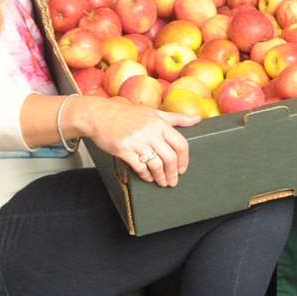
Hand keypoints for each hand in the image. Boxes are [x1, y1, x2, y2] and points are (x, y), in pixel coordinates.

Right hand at [78, 96, 193, 186]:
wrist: (99, 115)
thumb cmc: (127, 114)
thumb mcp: (153, 113)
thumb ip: (176, 118)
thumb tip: (197, 119)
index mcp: (160, 123)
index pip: (180, 144)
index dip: (184, 160)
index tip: (183, 169)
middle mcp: (150, 132)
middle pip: (170, 158)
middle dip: (173, 173)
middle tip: (173, 181)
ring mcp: (136, 141)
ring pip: (156, 164)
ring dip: (161, 177)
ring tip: (162, 182)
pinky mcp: (123, 149)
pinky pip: (139, 166)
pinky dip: (146, 175)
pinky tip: (148, 177)